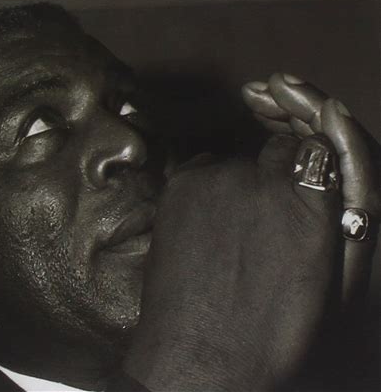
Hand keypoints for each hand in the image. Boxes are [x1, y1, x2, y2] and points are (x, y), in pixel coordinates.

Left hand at [123, 74, 378, 390]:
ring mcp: (219, 178)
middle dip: (268, 175)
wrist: (201, 353)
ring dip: (232, 184)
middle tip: (253, 214)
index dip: (300, 169)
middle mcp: (266, 180)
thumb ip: (320, 213)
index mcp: (310, 204)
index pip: (311, 150)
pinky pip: (200, 169)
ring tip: (222, 225)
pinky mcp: (182, 183)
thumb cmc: (270, 328)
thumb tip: (312, 177)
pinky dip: (203, 187)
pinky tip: (200, 221)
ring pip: (232, 163)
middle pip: (271, 151)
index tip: (291, 184)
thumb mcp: (321, 270)